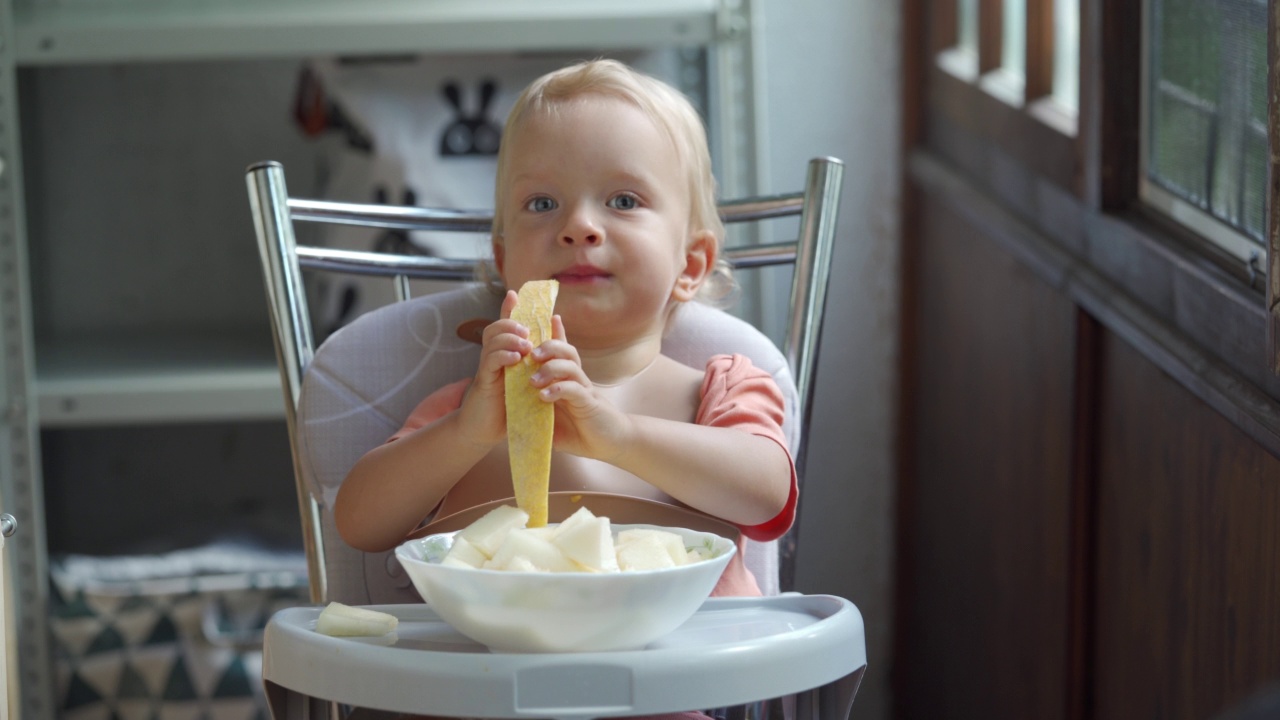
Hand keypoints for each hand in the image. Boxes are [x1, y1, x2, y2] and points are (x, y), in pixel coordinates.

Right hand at [456, 290, 528, 447]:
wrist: (484, 431)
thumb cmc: (507, 408)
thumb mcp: (524, 384)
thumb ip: (533, 368)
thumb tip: (547, 356)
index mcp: (502, 356)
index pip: (503, 327)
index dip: (507, 309)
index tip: (515, 294)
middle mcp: (492, 358)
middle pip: (495, 329)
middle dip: (510, 323)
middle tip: (526, 331)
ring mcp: (486, 369)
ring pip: (492, 341)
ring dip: (510, 338)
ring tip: (525, 345)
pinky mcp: (484, 382)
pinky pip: (490, 362)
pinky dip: (503, 356)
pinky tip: (515, 359)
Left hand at [528, 316, 630, 460]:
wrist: (610, 443)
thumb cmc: (580, 432)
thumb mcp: (553, 419)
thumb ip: (538, 411)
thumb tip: (514, 412)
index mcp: (568, 379)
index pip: (561, 352)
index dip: (555, 333)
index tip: (547, 318)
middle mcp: (577, 380)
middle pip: (566, 352)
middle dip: (548, 347)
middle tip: (530, 355)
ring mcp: (584, 389)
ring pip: (570, 366)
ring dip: (550, 369)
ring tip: (533, 381)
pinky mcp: (589, 403)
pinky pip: (574, 389)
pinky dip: (558, 389)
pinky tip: (544, 397)